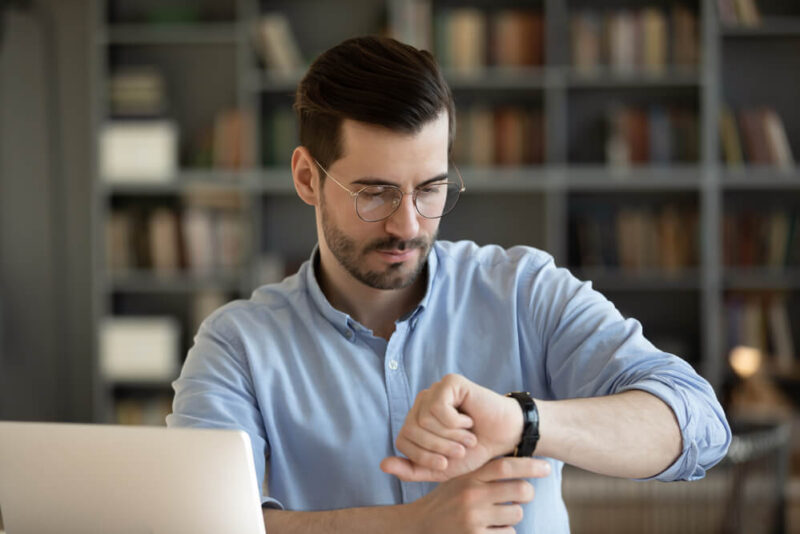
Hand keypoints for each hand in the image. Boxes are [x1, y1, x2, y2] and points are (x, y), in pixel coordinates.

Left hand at [381, 374, 525, 481]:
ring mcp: (434, 391)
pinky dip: (456, 422)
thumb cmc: (474, 452)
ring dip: (451, 436)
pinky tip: (469, 420)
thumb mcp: (440, 469)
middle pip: (412, 430)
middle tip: (461, 449)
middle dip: (439, 448)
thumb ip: (412, 470)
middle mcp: (421, 403)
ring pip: (424, 420)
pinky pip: (438, 408)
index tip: (446, 463)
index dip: (423, 457)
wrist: (504, 438)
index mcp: (416, 422)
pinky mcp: (449, 382)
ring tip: (468, 436)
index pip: (402, 441)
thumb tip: (382, 465)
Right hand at [405, 456, 549, 533]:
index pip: (505, 466)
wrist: (419, 525)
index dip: (530, 465)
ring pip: (516, 515)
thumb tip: (522, 468)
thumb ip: (485, 475)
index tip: (547, 467)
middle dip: (526, 493)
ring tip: (495, 517)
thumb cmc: (447, 502)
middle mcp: (472, 496)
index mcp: (470, 478)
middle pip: (520, 490)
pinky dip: (503, 533)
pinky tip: (488, 530)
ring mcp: (474, 519)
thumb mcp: (461, 482)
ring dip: (511, 517)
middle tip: (520, 496)